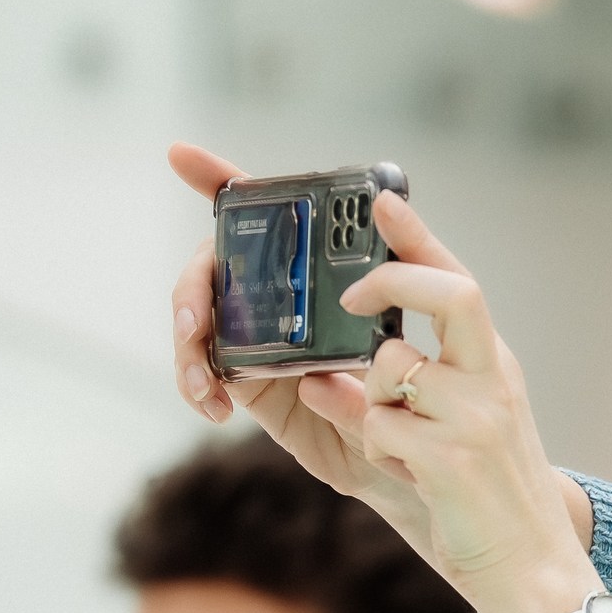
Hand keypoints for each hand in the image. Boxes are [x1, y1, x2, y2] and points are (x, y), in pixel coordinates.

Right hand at [165, 144, 441, 566]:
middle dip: (192, 284)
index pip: (264, 214)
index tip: (180, 151)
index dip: (221, 178)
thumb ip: (415, 260)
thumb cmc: (429, 383)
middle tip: (195, 319)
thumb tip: (387, 201)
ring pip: (198, 317)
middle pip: (214, 265)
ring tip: (206, 379)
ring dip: (187, 342)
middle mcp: (280, 295)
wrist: (420, 461)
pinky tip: (214, 407)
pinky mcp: (249, 383)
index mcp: (318, 269)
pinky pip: (202, 372)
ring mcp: (258, 337)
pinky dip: (196, 384)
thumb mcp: (432, 319)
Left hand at [334, 206, 590, 612]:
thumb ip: (395, 397)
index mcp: (491, 364)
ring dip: (372, 403)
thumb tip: (321, 379)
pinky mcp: (453, 458)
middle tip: (353, 297)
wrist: (533, 567)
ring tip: (397, 442)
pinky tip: (406, 471)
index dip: (417, 236)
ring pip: (391, 369)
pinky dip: (375, 447)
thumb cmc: (484, 498)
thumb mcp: (450, 431)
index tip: (381, 198)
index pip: (457, 281)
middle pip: (451, 293)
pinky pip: (379, 428)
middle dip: (393, 284)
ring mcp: (477, 416)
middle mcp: (492, 379)